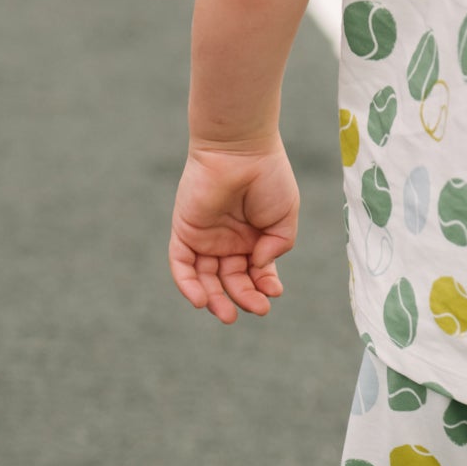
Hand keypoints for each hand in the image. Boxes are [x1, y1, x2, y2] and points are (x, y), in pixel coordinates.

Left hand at [169, 140, 299, 322]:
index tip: (274, 292)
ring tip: (228, 316)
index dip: (264, 286)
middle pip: (231, 280)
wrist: (242, 149)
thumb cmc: (268, 177)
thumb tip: (260, 268)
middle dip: (244, 297)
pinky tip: (201, 301)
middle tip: (257, 309)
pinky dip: (188, 285)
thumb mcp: (285, 217)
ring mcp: (206, 237)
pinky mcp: (185, 231)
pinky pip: (182, 265)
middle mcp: (228, 241)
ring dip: (216, 300)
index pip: (255, 273)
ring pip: (206, 279)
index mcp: (253, 238)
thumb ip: (278, 247)